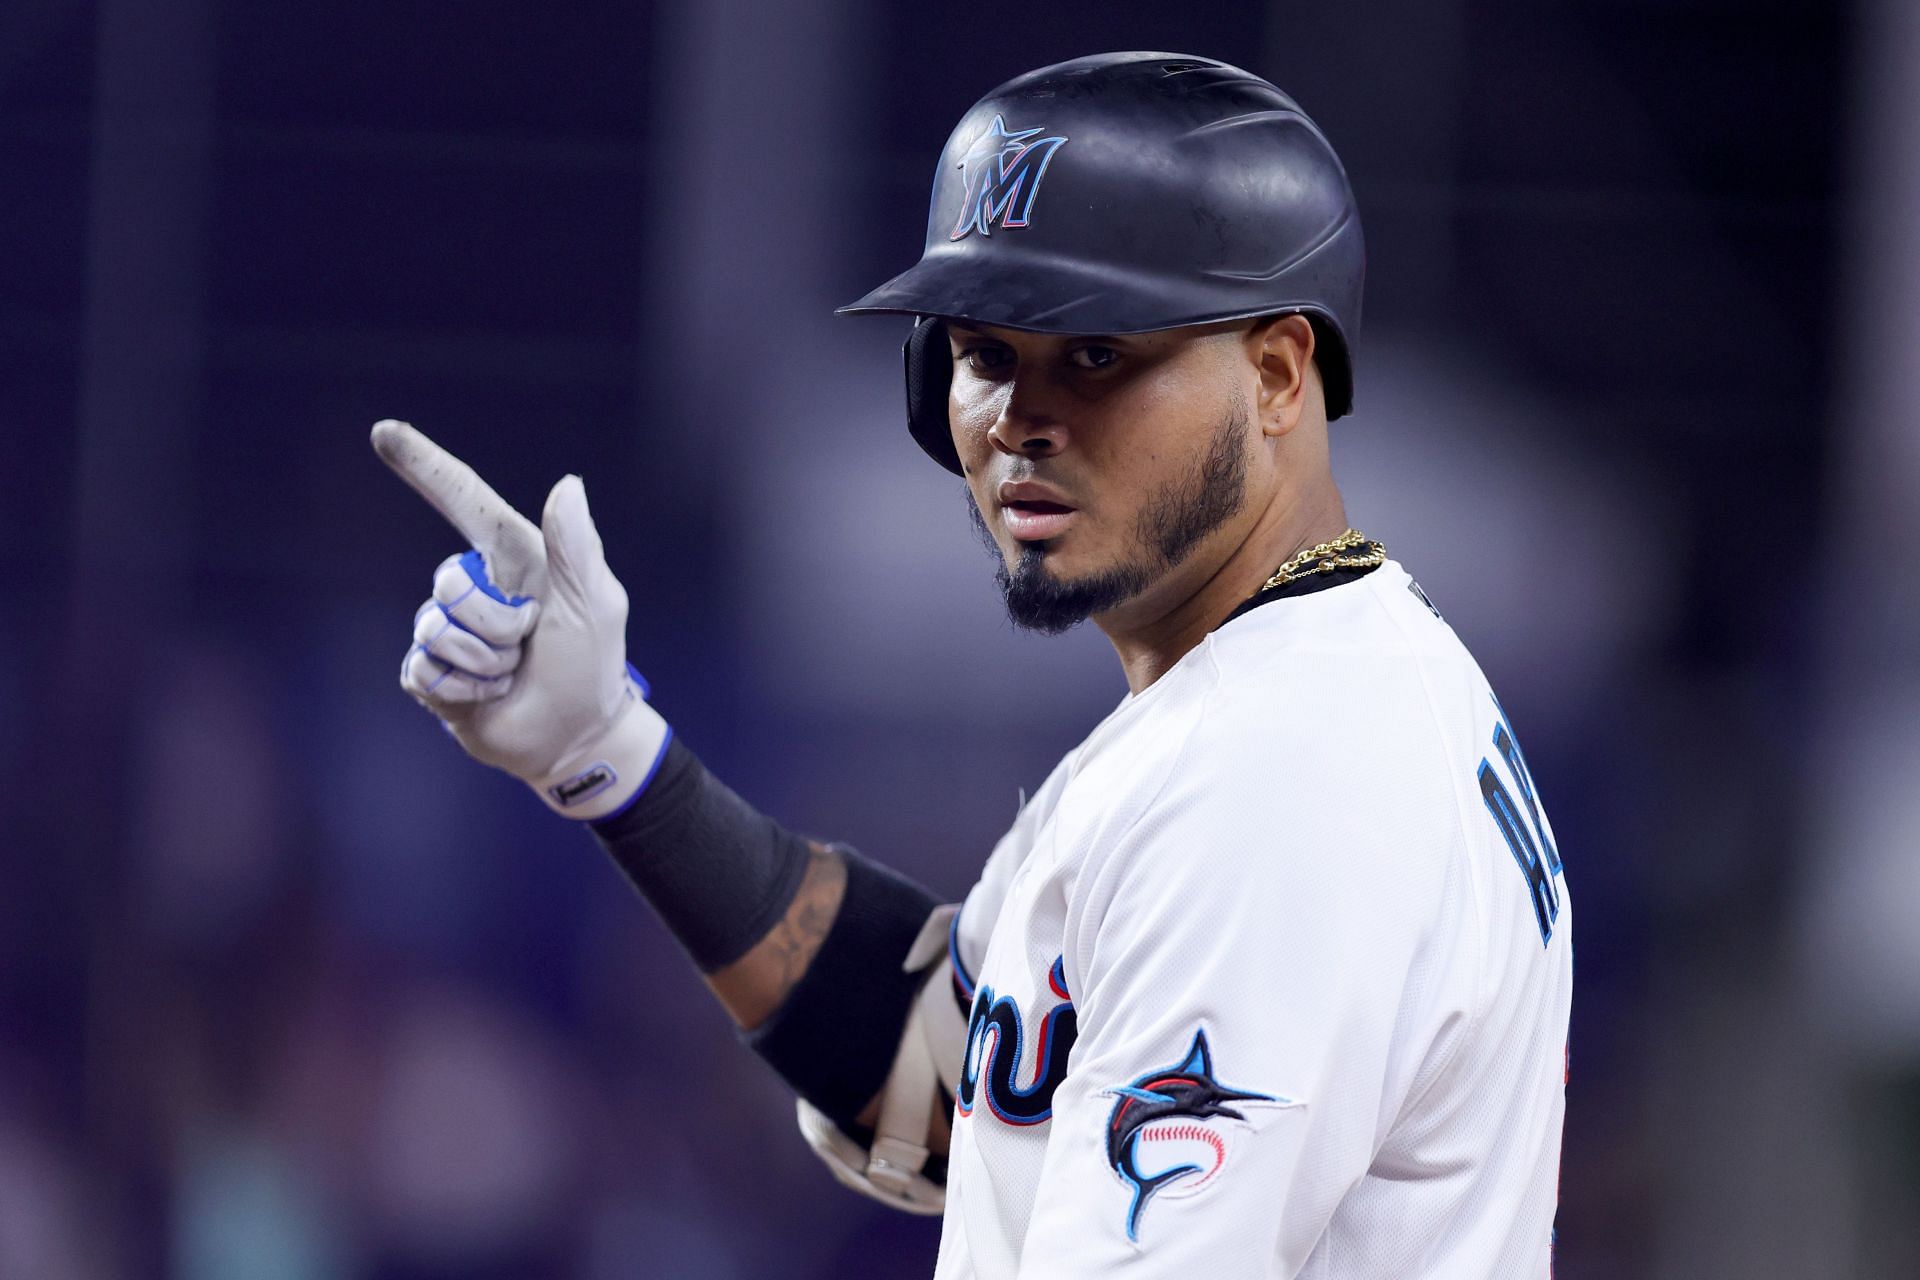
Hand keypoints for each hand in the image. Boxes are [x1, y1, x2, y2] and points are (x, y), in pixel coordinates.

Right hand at [373, 419, 669, 819]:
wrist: (577, 736)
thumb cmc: (592, 665)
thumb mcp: (595, 604)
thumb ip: (578, 547)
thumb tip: (568, 484)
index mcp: (514, 557)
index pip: (463, 499)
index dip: (425, 465)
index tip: (384, 431)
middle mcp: (476, 586)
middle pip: (448, 583)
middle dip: (496, 624)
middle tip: (530, 643)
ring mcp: (448, 629)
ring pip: (434, 630)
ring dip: (485, 662)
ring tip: (513, 673)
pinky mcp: (431, 672)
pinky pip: (423, 668)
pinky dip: (464, 688)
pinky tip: (489, 695)